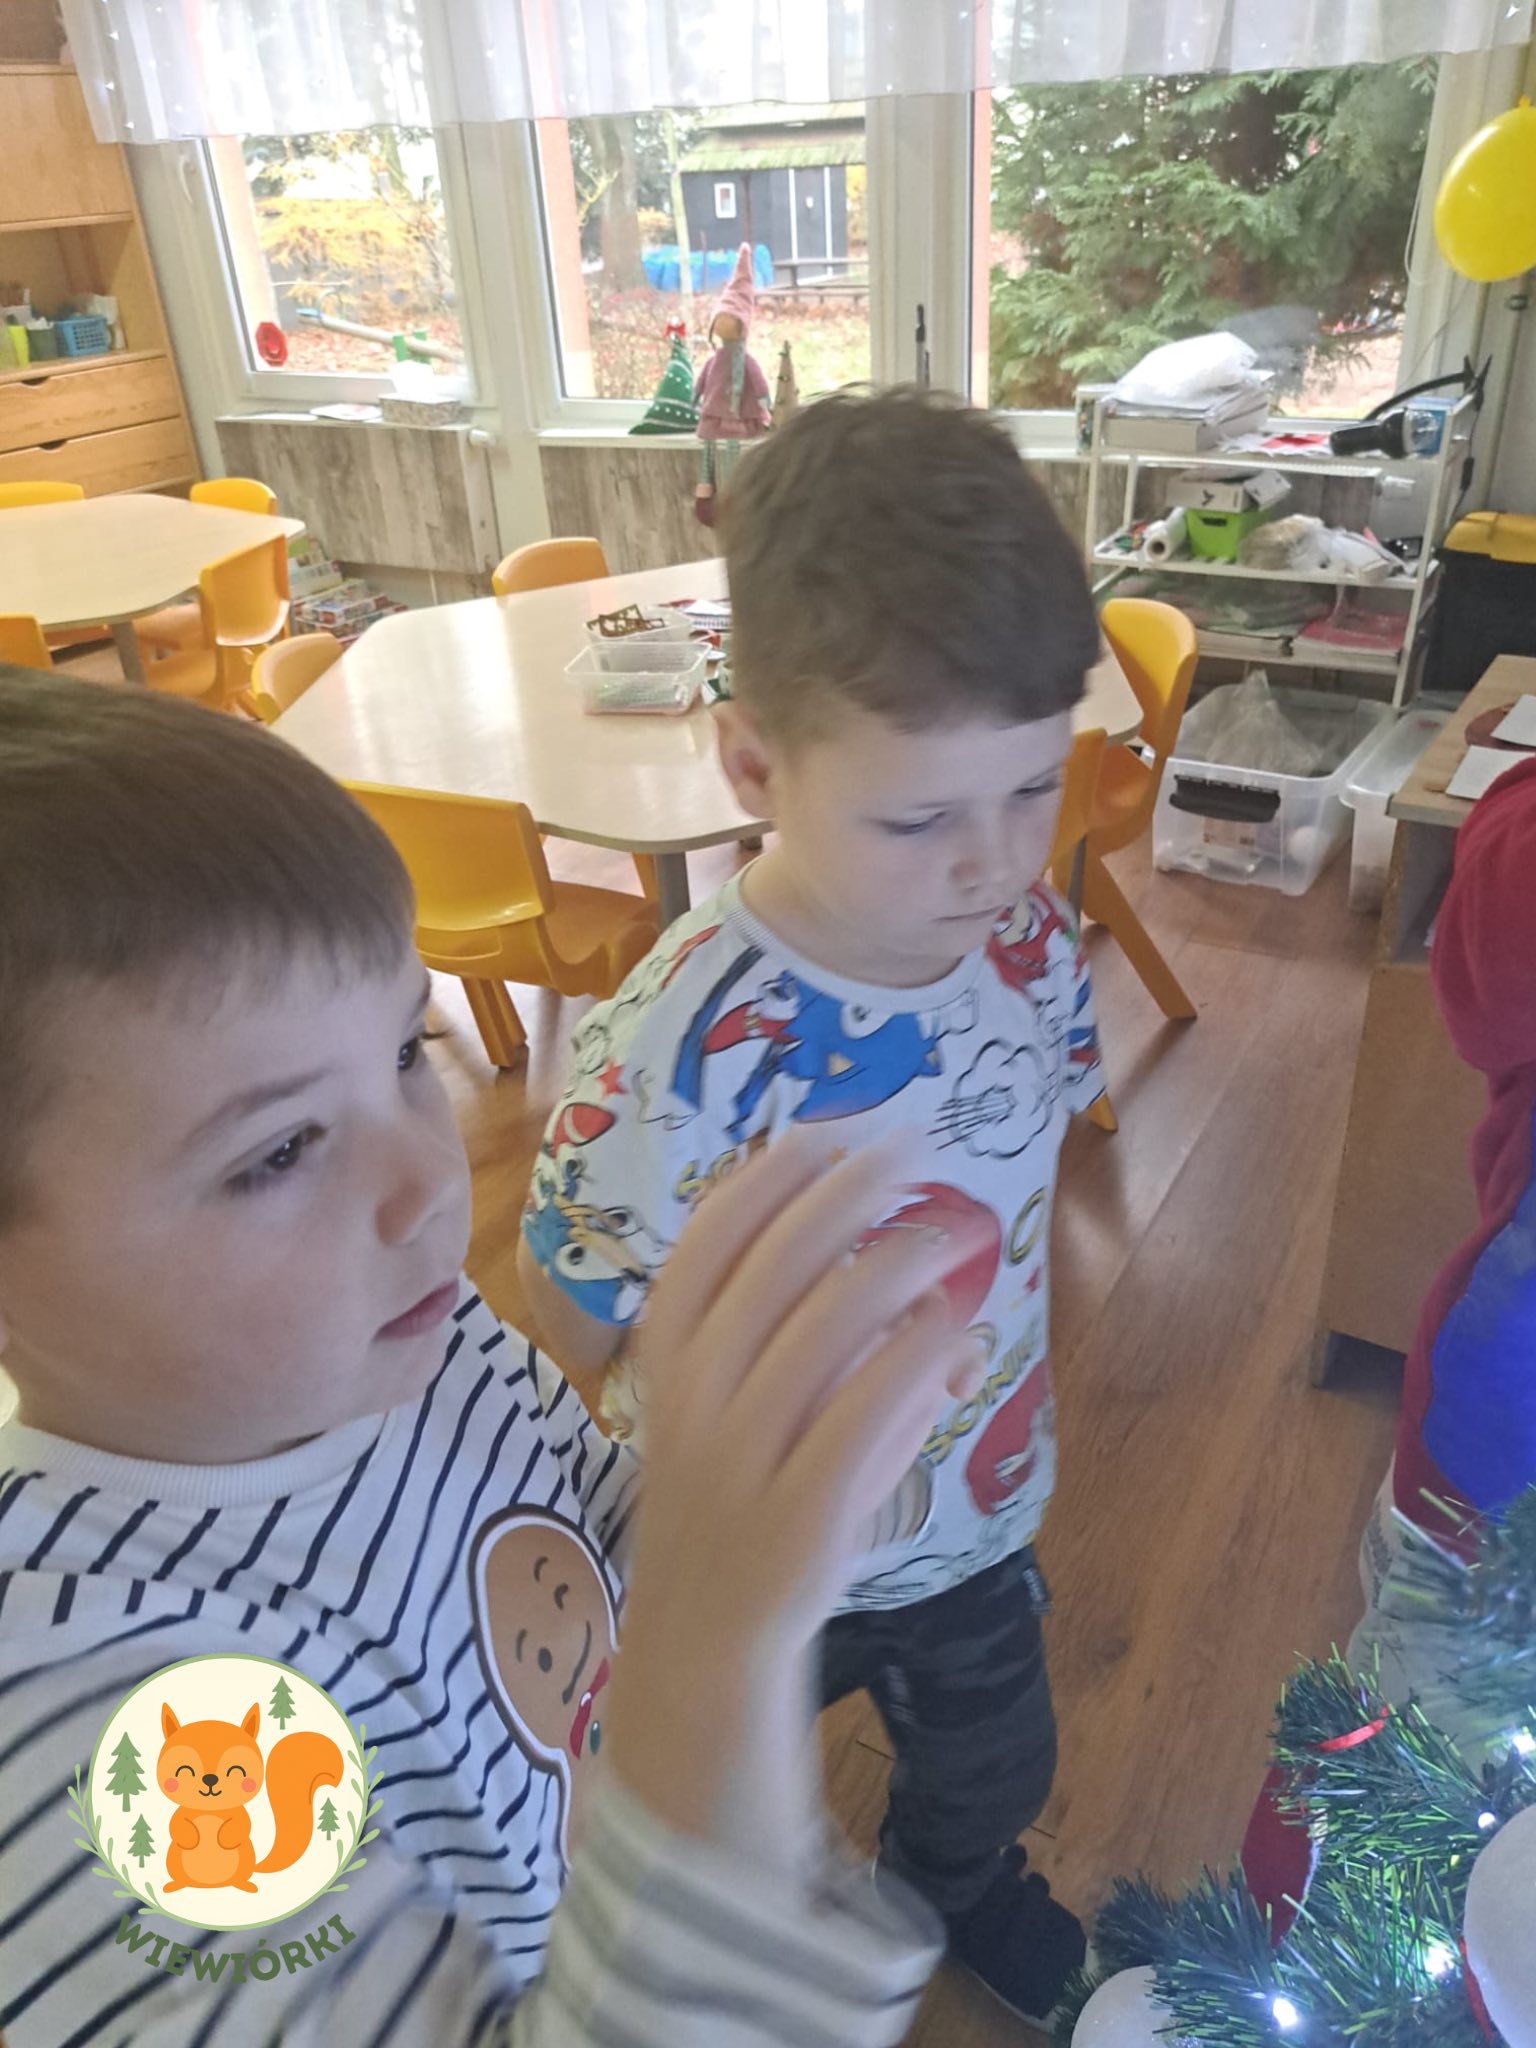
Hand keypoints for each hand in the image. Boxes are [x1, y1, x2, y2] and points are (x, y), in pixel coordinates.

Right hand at [604, 1127, 988, 1848]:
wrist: (703, 1639)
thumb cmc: (726, 1496)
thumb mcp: (718, 1403)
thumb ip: (781, 1328)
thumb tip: (879, 1248)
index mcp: (663, 1357)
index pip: (710, 1239)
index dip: (771, 1176)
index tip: (828, 1132)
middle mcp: (695, 1396)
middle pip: (778, 1262)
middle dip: (849, 1191)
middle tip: (910, 1148)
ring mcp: (746, 1454)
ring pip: (830, 1324)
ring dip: (896, 1262)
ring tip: (944, 1233)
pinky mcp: (806, 1510)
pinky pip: (870, 1409)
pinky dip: (916, 1353)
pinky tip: (949, 1325)